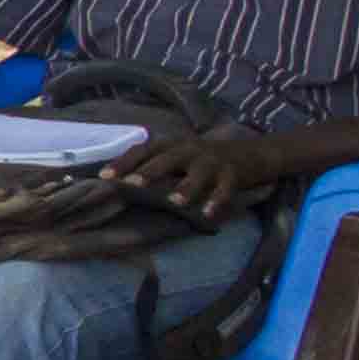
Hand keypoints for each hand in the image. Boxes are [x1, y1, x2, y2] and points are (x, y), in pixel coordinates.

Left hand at [117, 124, 288, 218]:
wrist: (255, 152)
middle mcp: (191, 150)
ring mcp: (213, 161)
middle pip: (168, 158)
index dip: (124, 161)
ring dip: (186, 186)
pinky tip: (208, 214)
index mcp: (173, 145)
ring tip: (174, 201)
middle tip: (132, 183)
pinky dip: (216, 201)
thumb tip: (117, 182)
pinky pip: (225, 189)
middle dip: (149, 170)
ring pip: (198, 173)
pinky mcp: (234, 174)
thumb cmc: (204, 159)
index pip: (144, 149)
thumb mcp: (179, 156)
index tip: (103, 175)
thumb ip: (155, 165)